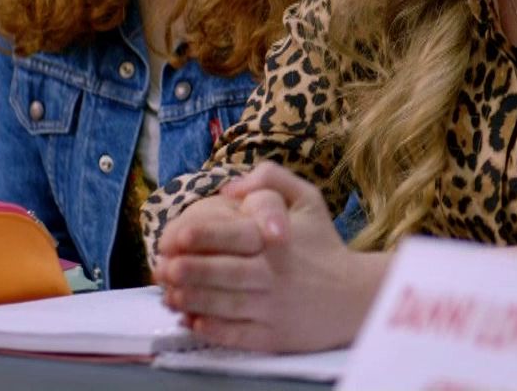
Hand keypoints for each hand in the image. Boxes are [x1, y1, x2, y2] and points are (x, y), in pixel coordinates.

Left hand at [154, 162, 385, 352]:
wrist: (356, 295)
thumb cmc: (323, 244)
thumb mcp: (308, 199)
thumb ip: (271, 179)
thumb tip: (228, 188)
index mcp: (278, 239)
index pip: (231, 235)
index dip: (199, 236)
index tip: (173, 237)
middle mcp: (274, 273)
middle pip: (222, 273)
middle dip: (186, 271)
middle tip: (160, 269)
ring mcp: (273, 307)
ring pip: (222, 305)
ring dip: (190, 300)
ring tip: (167, 294)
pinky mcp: (274, 336)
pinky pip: (235, 334)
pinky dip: (211, 330)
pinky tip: (193, 321)